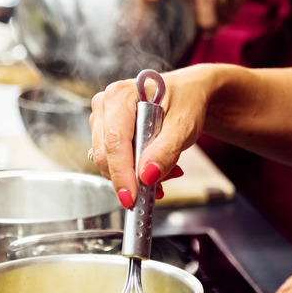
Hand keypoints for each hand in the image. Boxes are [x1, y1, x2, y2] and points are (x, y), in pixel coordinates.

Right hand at [89, 65, 212, 206]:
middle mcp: (105, 105)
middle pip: (106, 154)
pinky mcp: (105, 132)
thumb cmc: (185, 101)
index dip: (121, 173)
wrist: (189, 94)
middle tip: (159, 186)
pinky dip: (132, 171)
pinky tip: (153, 168)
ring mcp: (102, 119)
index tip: (131, 197)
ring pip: (107, 161)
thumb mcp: (183, 126)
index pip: (115, 141)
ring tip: (164, 171)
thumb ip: (165, 151)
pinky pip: (112, 161)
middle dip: (130, 177)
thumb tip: (147, 176)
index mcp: (121, 96)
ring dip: (134, 175)